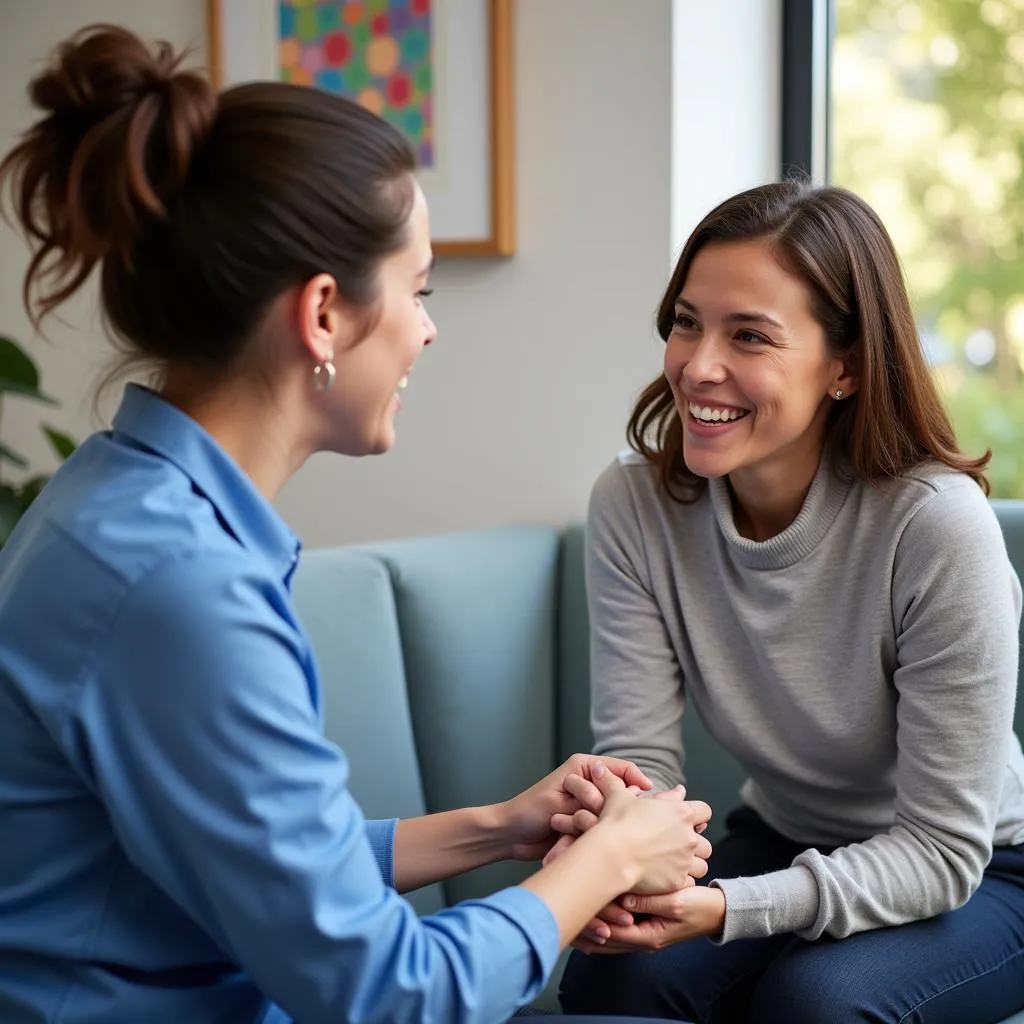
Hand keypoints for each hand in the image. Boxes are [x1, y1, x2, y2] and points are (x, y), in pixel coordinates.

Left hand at [496, 753, 653, 861]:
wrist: (511, 836)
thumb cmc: (529, 811)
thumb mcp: (563, 800)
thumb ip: (593, 798)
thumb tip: (625, 796)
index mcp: (583, 768)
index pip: (620, 769)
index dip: (637, 780)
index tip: (650, 795)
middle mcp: (588, 785)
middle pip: (619, 795)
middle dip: (616, 812)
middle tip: (611, 824)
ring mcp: (588, 807)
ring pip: (610, 818)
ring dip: (599, 830)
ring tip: (579, 837)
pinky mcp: (585, 826)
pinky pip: (599, 834)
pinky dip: (591, 842)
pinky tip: (572, 847)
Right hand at [544, 785, 711, 941]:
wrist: (611, 854)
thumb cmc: (616, 823)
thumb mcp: (619, 796)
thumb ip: (621, 782)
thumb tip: (604, 768)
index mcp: (681, 813)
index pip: (705, 811)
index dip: (695, 815)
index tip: (683, 820)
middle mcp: (689, 837)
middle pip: (706, 843)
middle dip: (694, 844)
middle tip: (675, 845)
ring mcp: (685, 861)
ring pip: (701, 865)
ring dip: (690, 865)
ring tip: (672, 864)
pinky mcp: (677, 881)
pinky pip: (688, 883)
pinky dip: (679, 881)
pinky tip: (664, 878)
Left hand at [572, 885, 725, 954]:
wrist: (714, 912)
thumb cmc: (697, 906)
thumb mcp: (675, 902)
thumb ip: (649, 901)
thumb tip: (623, 897)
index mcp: (647, 936)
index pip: (611, 932)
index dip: (592, 920)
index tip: (575, 906)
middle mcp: (640, 939)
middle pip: (604, 939)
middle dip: (584, 928)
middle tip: (561, 912)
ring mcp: (640, 934)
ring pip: (607, 937)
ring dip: (589, 926)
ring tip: (567, 913)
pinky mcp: (641, 925)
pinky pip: (615, 928)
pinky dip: (601, 922)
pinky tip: (588, 912)